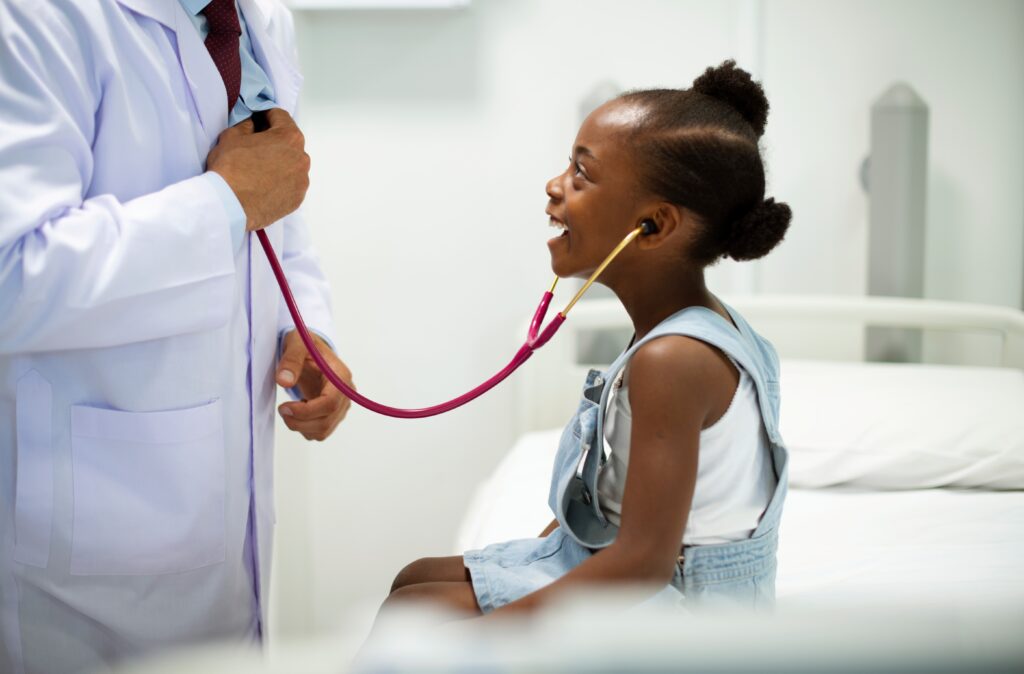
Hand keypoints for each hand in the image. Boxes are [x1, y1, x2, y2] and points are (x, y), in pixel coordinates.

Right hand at [206, 108, 309, 231]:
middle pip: (288, 142)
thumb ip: (246, 125)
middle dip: (273, 140)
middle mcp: (301, 158)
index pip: (280, 117)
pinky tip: (264, 184)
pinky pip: (291, 184)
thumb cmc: (230, 168)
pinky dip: (280, 182)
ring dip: (279, 162)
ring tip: (259, 169)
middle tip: (255, 145)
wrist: (229, 205)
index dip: (265, 115)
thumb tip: (252, 124)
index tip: (257, 118)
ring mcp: (302, 181)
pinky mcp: (297, 199)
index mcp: (289, 137)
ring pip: (291, 164)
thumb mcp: (232, 136)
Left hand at [277, 330, 353, 440]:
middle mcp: (346, 394)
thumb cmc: (307, 346)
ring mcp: (341, 406)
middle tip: (282, 409)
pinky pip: (320, 432)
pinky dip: (305, 428)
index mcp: (340, 377)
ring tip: (289, 408)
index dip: (307, 411)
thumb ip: (291, 360)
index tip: (285, 407)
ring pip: (323, 431)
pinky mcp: (334, 414)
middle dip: (299, 421)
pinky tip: (299, 410)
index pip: (330, 403)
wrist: (312, 351)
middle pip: (326, 421)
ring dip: (301, 426)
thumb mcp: (297, 344)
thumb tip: (284, 381)